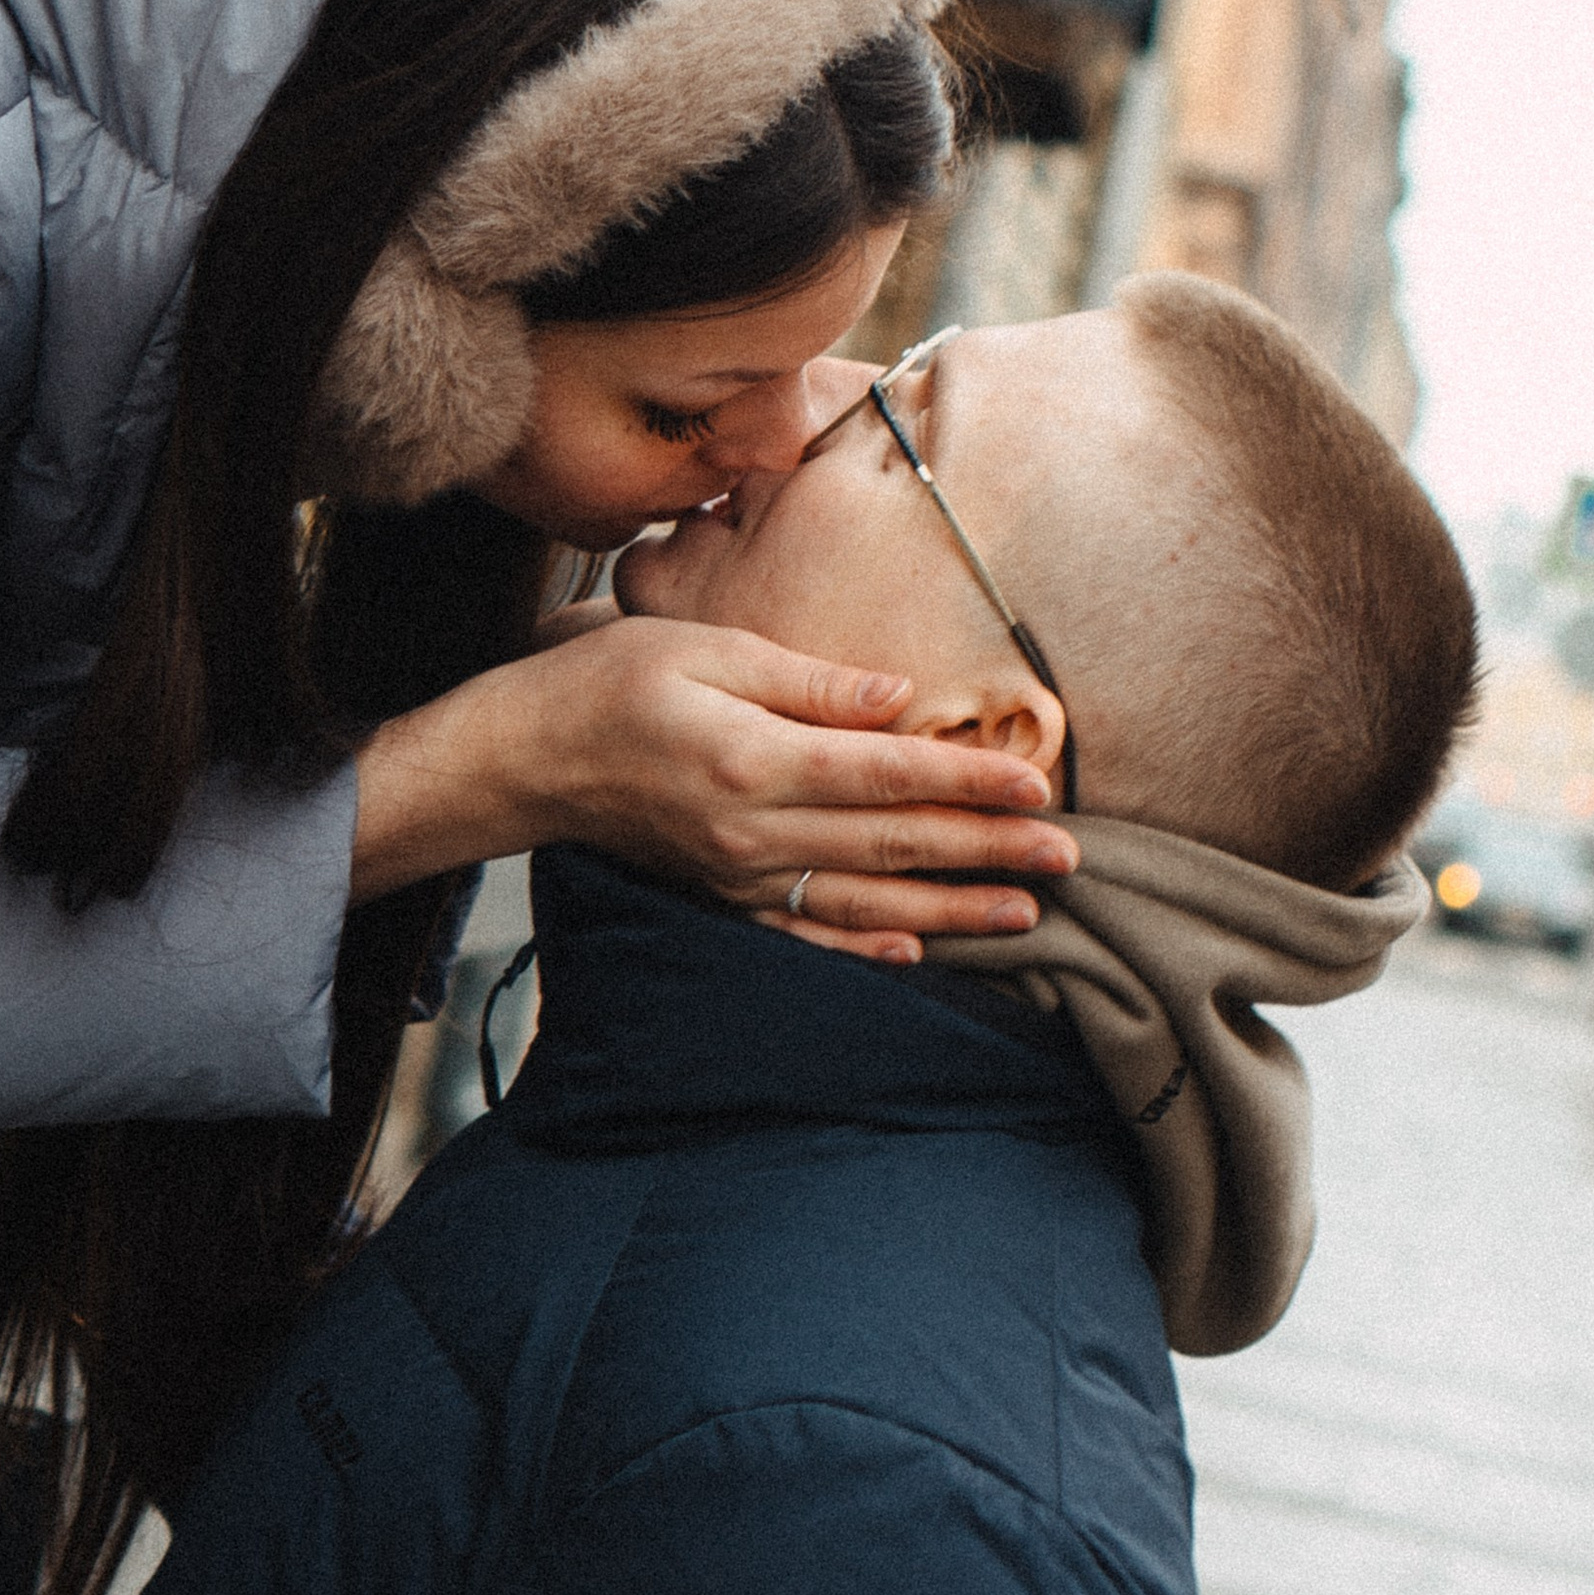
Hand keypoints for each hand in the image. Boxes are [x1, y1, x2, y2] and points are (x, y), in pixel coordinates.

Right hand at [350, 615, 1074, 959]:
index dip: (969, 781)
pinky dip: (866, 944)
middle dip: (988, 850)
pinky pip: (806, 931)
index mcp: (756, 759)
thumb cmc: (610, 681)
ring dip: (951, 907)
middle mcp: (753, 830)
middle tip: (1068, 857)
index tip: (1039, 785)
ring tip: (1025, 913)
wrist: (525, 759)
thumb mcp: (708, 646)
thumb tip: (901, 698)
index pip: (889, 774)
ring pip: (866, 898)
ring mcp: (738, 875)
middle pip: (893, 842)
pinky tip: (916, 947)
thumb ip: (810, 679)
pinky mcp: (721, 897)